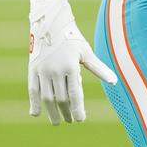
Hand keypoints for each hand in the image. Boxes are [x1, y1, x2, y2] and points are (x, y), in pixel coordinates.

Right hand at [27, 0, 117, 124]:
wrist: (50, 24)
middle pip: (60, 98)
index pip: (74, 93)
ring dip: (52, 111)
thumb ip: (98, 68)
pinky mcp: (32, 70)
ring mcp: (42, 70)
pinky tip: (36, 114)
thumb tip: (114, 81)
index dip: (77, 108)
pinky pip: (32, 90)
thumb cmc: (72, 37)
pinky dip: (34, 103)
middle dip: (66, 111)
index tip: (80, 120)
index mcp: (70, 66)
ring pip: (46, 97)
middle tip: (71, 120)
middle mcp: (55, 70)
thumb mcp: (86, 52)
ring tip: (58, 121)